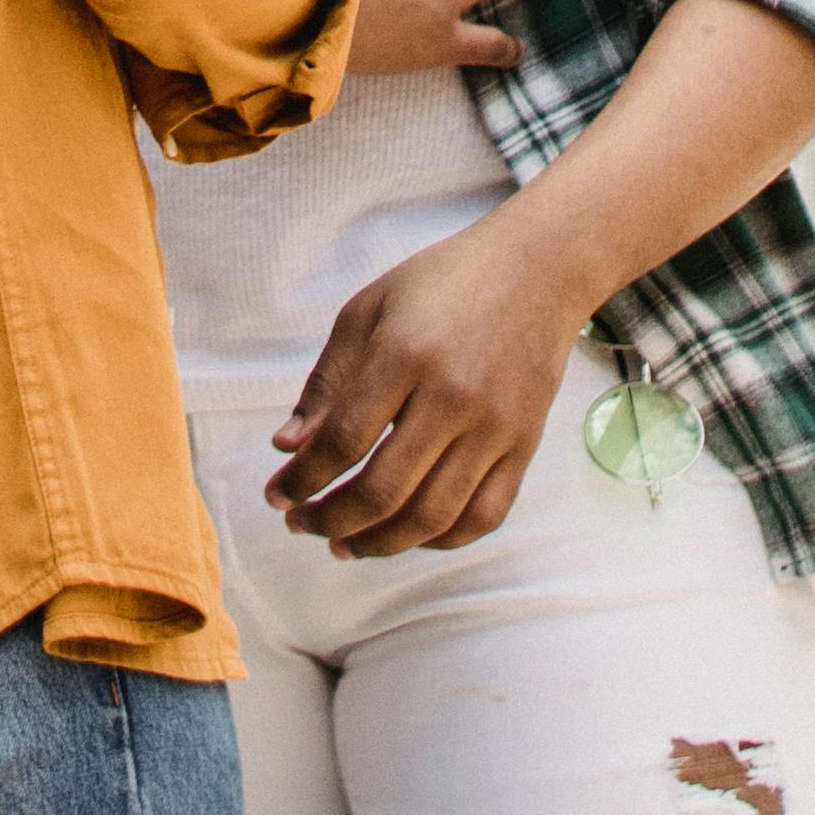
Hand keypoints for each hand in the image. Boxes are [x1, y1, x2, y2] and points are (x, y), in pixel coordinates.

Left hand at [264, 215, 588, 555]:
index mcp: (405, 356)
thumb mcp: (366, 311)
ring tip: (344, 544)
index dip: (302, 479)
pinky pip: (484, 516)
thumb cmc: (441, 284)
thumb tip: (287, 447)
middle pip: (384, 490)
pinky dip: (441, 539)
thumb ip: (326, 383)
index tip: (277, 495)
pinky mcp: (525, 447)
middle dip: (330, 520)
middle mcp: (454, 399)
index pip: (343, 441)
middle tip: (300, 524)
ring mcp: (496, 429)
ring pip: (433, 516)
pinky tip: (406, 535)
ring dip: (379, 543)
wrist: (537, 271)